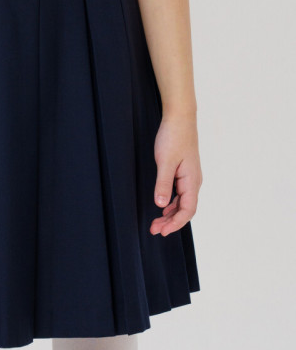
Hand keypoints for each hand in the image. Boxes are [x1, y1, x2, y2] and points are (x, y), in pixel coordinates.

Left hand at [149, 113, 202, 235]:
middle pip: (185, 210)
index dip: (176, 223)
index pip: (188, 210)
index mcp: (191, 180)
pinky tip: (162, 208)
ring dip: (169, 215)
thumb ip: (163, 184)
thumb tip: (160, 204)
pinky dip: (170, 205)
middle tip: (154, 230)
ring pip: (182, 203)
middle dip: (171, 222)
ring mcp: (189, 178)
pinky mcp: (183, 173)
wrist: (180, 118)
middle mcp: (193, 181)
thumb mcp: (165, 162)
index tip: (163, 231)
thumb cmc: (174, 137)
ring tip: (155, 223)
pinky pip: (179, 195)